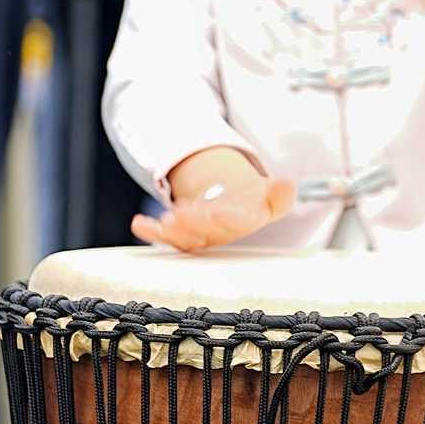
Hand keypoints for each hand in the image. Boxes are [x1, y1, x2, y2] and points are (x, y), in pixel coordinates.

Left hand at [133, 146, 295, 251]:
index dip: (227, 219)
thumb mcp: (274, 194)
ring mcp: (200, 236)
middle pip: (208, 232)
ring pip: (186, 238)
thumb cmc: (256, 202)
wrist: (239, 207)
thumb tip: (285, 185)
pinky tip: (139, 224)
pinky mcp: (181, 235)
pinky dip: (151, 232)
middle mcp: (222, 233)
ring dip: (173, 232)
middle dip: (194, 224)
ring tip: (163, 221)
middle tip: (180, 214)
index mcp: (246, 222)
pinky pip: (164, 237)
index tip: (218, 212)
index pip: (239, 223)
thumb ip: (281, 194)